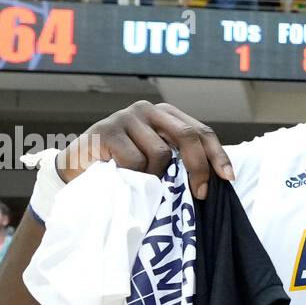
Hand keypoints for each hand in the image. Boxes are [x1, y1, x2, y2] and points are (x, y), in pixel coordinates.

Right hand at [55, 100, 233, 199]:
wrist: (76, 170)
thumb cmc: (122, 169)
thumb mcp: (155, 161)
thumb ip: (179, 159)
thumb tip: (215, 179)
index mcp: (165, 115)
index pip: (201, 131)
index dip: (218, 155)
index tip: (229, 178)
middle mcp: (147, 110)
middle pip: (187, 136)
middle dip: (199, 167)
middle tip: (199, 194)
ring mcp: (126, 117)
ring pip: (160, 153)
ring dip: (154, 176)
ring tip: (138, 180)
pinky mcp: (106, 130)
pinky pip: (136, 162)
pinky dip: (134, 176)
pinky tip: (120, 175)